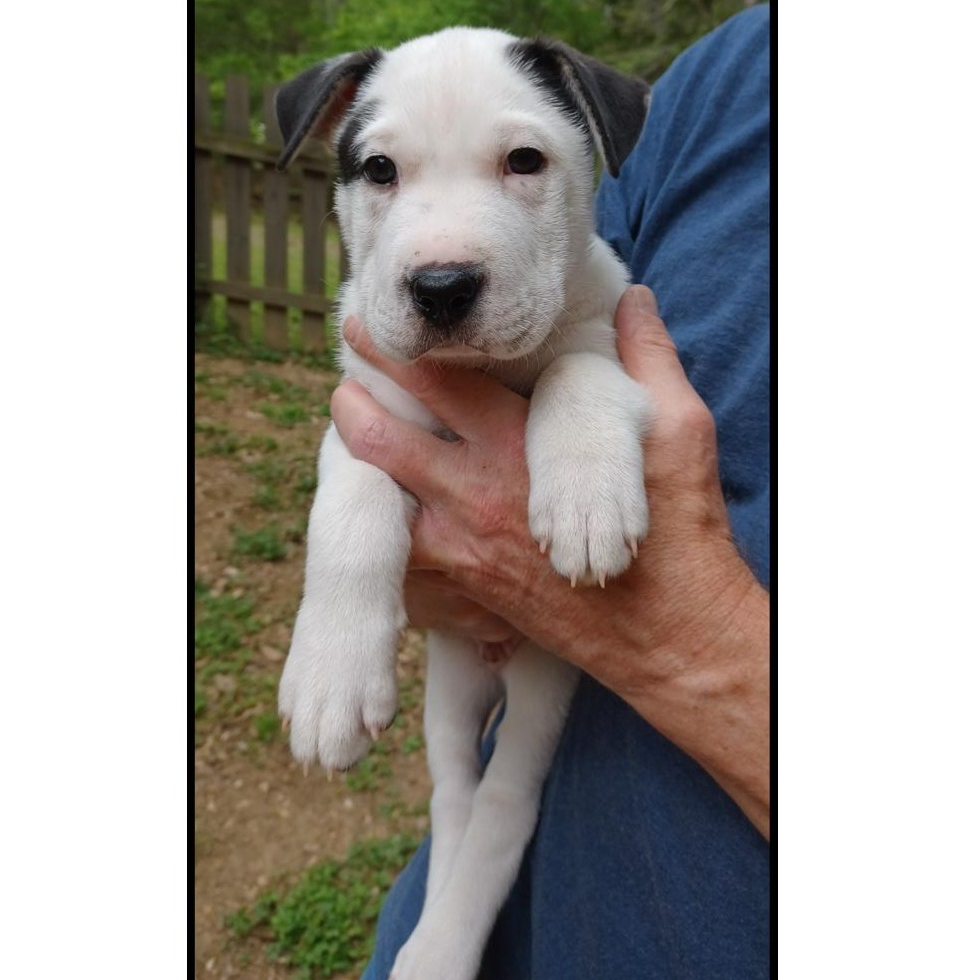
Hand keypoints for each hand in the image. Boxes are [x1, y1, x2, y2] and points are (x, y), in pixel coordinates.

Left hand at [331, 285, 769, 835]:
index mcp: (521, 449)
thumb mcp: (680, 431)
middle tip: (344, 386)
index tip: (363, 329)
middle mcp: (478, 497)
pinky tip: (390, 518)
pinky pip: (400, 563)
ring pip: (381, 505)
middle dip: (353, 406)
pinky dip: (387, 538)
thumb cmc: (678, 532)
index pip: (439, 388)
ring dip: (362, 472)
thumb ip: (650, 357)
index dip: (392, 354)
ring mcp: (463, 550)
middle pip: (384, 442)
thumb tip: (634, 301)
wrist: (665, 633)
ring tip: (356, 447)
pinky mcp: (464, 591)